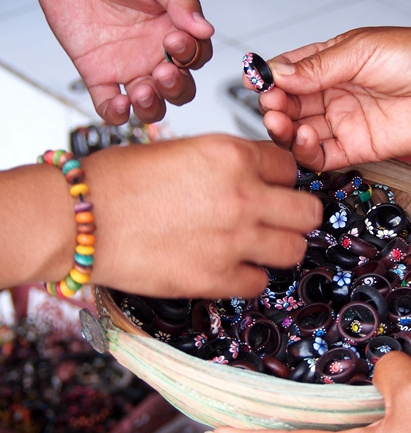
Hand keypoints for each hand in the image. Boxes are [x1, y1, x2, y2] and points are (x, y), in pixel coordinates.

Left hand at [29, 0, 213, 124]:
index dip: (191, 56)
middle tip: (162, 72)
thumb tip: (204, 28)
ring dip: (152, 106)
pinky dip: (116, 112)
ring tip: (142, 91)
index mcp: (175, 29)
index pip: (197, 57)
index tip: (174, 40)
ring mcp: (127, 66)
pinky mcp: (97, 73)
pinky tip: (118, 104)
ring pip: (151, 104)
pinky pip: (109, 104)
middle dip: (175, 88)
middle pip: (180, 89)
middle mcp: (155, 52)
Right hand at [84, 136, 321, 297]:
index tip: (274, 187)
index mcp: (233, 156)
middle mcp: (243, 196)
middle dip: (297, 214)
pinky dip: (248, 277)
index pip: (291, 167)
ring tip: (257, 245)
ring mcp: (234, 240)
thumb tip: (256, 177)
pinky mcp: (215, 278)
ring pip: (295, 249)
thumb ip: (228, 164)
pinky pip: (259, 283)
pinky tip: (229, 266)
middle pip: (309, 211)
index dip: (283, 179)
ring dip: (279, 247)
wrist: (80, 218)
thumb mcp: (183, 150)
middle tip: (281, 219)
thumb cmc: (118, 181)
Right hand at [255, 27, 410, 171]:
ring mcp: (342, 122)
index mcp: (330, 63)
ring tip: (283, 124)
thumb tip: (276, 73)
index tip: (258, 82)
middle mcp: (332, 94)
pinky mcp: (355, 148)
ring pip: (299, 132)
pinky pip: (320, 156)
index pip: (288, 73)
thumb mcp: (360, 50)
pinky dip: (306, 151)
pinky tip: (305, 138)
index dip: (270, 79)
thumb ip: (317, 67)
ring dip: (284, 130)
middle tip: (272, 107)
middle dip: (274, 107)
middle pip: (288, 106)